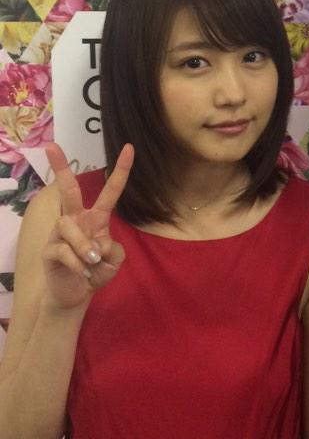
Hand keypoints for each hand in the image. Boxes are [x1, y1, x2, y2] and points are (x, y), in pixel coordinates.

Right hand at [41, 143, 133, 311]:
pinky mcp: (49, 250)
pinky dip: (77, 263)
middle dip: (60, 168)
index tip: (129, 147)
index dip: (120, 170)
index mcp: (96, 218)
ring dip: (84, 246)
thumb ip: (115, 251)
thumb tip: (99, 246)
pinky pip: (62, 249)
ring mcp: (60, 234)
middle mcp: (77, 220)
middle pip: (69, 191)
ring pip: (68, 225)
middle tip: (51, 146)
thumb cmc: (96, 270)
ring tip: (91, 262)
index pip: (110, 191)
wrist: (77, 293)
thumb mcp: (115, 261)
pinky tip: (81, 272)